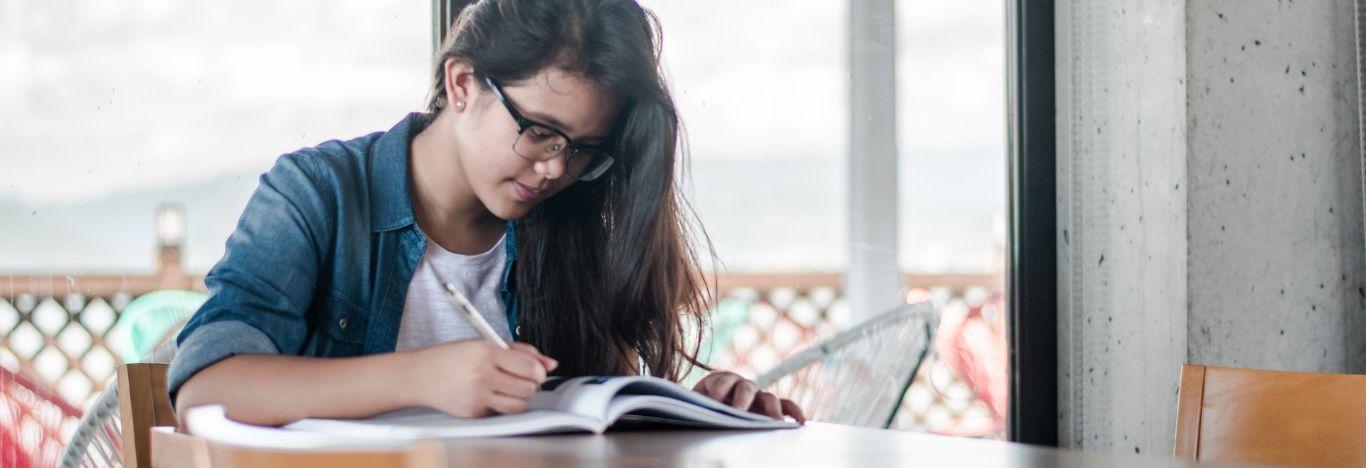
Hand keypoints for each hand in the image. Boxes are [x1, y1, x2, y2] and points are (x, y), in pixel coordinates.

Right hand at [410, 340, 556, 417]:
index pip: (528, 366)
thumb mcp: (484, 344)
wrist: (420, 376)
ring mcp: (477, 396)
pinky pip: (500, 412)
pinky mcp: (473, 413)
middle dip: (530, 383)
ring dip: (520, 396)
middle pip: (528, 387)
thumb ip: (519, 352)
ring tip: (508, 387)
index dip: (539, 370)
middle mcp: (482, 375)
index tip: (538, 370)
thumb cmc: (452, 358)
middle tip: (520, 377)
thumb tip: (550, 364)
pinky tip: (489, 394)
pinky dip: (500, 404)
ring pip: (519, 404)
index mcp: (486, 352)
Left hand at [692, 371, 805, 423]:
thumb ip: (696, 405)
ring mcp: (757, 395)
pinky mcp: (769, 406)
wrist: (706, 409)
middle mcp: (741, 385)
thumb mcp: (694, 405)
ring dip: (772, 408)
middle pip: (746, 388)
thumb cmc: (700, 408)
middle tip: (738, 412)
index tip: (713, 401)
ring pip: (769, 397)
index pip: (721, 380)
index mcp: (719, 380)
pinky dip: (794, 411)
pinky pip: (785, 406)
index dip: (718, 389)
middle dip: (742, 399)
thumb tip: (692, 411)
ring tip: (775, 421)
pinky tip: (801, 422)